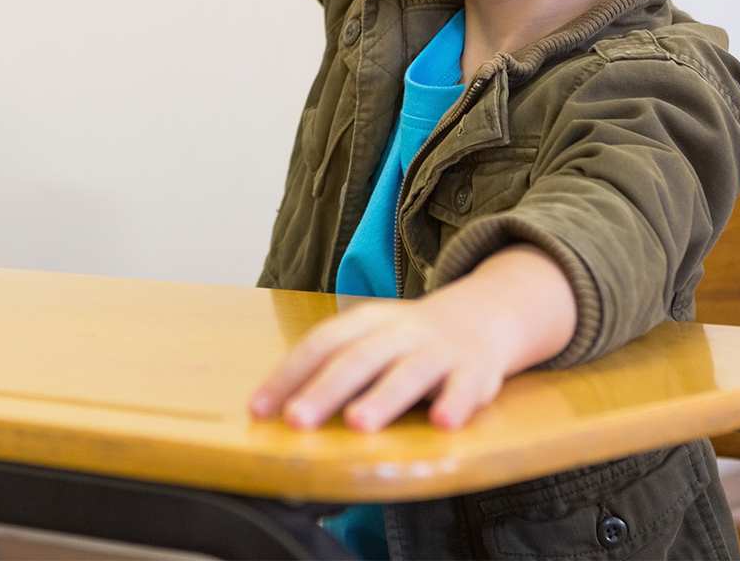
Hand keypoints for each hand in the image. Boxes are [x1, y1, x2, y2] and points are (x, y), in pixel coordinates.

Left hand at [250, 246, 575, 431]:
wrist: (480, 316)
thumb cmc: (407, 341)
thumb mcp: (367, 340)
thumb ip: (329, 366)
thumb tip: (274, 407)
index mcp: (366, 323)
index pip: (320, 344)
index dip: (288, 375)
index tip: (259, 408)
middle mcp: (399, 333)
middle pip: (357, 359)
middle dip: (325, 391)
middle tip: (297, 420)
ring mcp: (438, 351)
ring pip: (408, 373)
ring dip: (383, 398)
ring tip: (359, 424)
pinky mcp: (474, 371)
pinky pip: (465, 387)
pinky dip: (456, 403)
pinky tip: (442, 423)